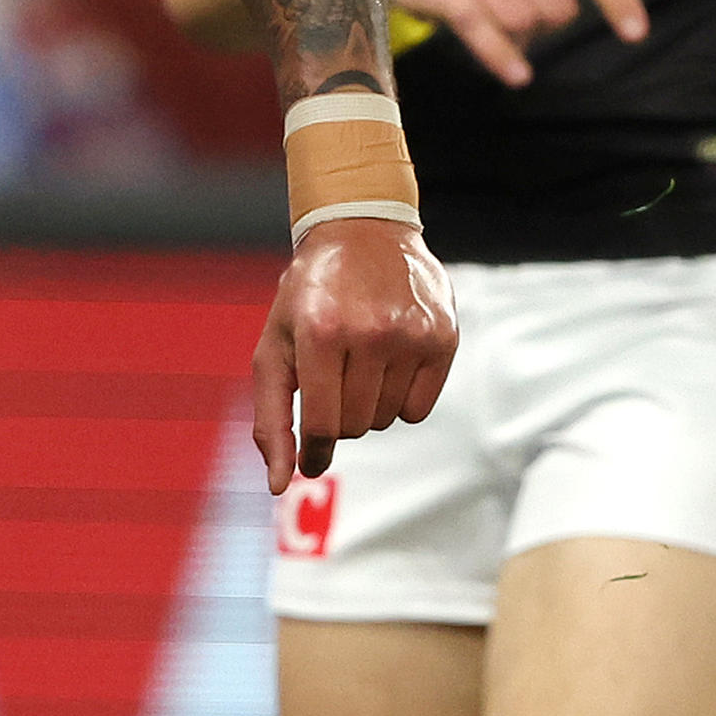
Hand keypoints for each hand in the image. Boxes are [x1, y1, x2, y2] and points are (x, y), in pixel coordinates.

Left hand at [250, 219, 455, 492]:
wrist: (362, 230)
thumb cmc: (308, 297)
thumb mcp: (274, 348)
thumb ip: (272, 419)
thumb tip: (280, 485)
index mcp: (320, 333)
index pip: (323, 425)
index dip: (313, 451)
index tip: (310, 459)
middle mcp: (370, 332)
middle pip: (355, 427)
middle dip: (337, 416)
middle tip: (332, 379)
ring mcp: (412, 334)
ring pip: (387, 420)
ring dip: (368, 405)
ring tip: (359, 363)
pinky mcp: (443, 337)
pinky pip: (418, 409)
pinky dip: (401, 399)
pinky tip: (389, 363)